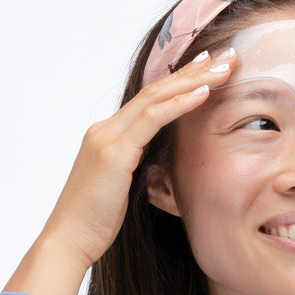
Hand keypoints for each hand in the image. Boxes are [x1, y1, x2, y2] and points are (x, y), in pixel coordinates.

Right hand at [4, 50, 236, 294]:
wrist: (68, 240)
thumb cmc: (94, 225)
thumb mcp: (121, 191)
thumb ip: (137, 171)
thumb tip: (158, 169)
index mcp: (107, 137)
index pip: (149, 100)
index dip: (179, 81)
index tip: (207, 67)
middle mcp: (106, 130)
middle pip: (155, 90)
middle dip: (193, 70)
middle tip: (226, 54)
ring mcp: (108, 138)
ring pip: (156, 97)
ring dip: (194, 80)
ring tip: (224, 67)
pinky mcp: (114, 153)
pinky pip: (153, 119)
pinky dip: (180, 104)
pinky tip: (204, 92)